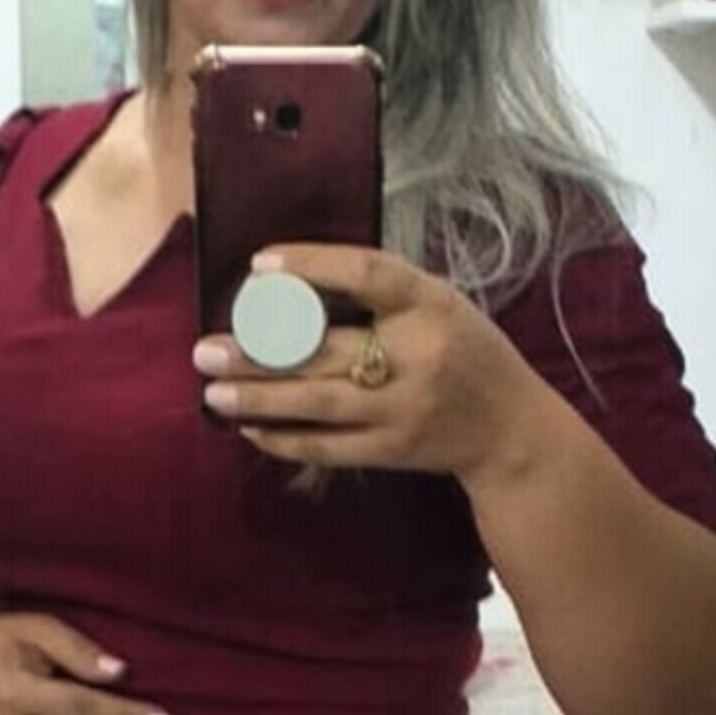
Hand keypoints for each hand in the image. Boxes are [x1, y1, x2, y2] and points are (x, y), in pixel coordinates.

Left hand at [191, 245, 527, 477]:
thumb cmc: (466, 352)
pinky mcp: (393, 450)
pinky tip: (248, 427)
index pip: (368, 273)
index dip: (312, 265)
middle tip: (204, 350)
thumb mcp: (439, 304)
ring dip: (257, 398)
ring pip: (317, 403)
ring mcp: (404, 408)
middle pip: (326, 349)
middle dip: (258, 351)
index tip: (259, 265)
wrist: (511, 430)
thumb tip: (289, 284)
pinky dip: (282, 438)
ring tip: (212, 391)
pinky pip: (326, 446)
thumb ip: (382, 293)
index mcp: (432, 303)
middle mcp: (419, 355)